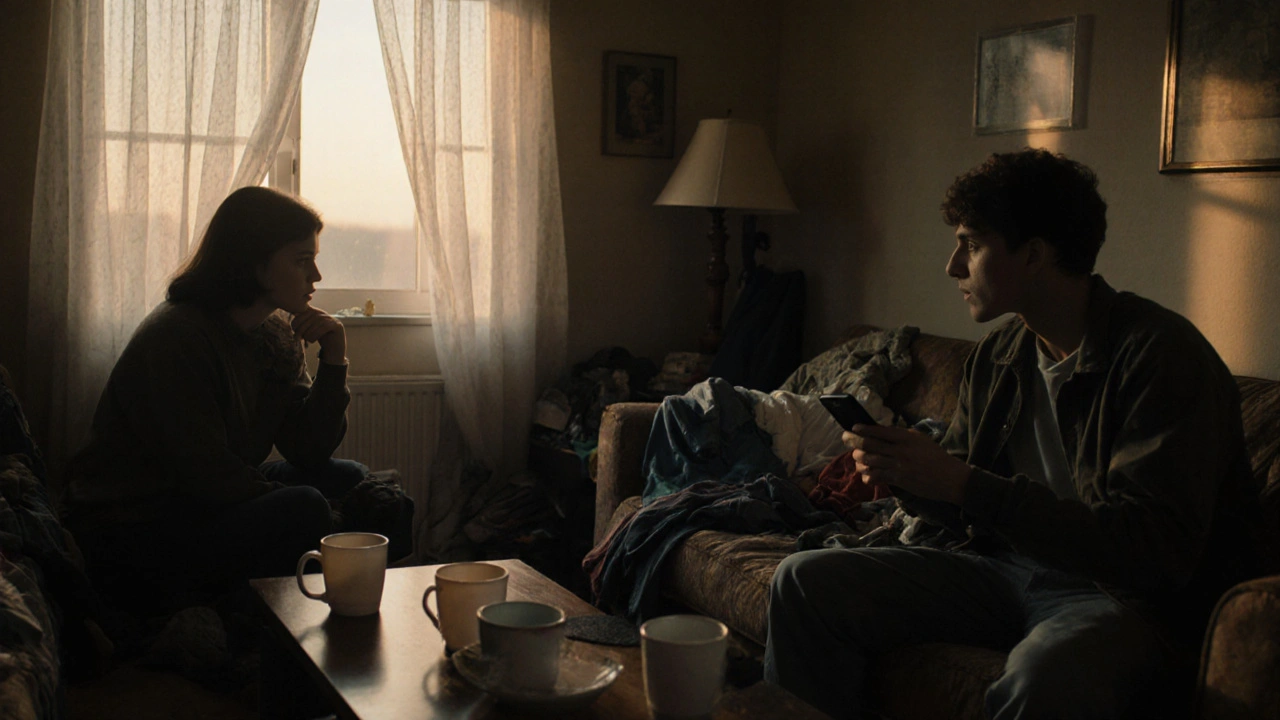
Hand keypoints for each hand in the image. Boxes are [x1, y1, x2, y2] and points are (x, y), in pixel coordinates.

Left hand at [291, 306, 346, 363]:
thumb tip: (292, 322)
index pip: (303, 311)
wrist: (333, 350)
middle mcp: (323, 313)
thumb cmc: (319, 339)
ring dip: (308, 332)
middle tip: (297, 338)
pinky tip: (312, 341)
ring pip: (317, 321)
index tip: (294, 331)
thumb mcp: (308, 330)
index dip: (296, 321)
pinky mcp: (337, 326)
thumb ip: (301, 324)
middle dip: (301, 328)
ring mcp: (332, 319)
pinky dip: (316, 334)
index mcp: (315, 312)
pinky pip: (325, 327)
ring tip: (306, 340)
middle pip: (310, 315)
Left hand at [842, 424, 970, 504]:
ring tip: (857, 460)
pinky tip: (866, 475)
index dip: (863, 429)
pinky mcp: (898, 480)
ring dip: (858, 460)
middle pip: (869, 444)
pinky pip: (876, 476)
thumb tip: (879, 432)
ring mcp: (898, 466)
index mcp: (906, 437)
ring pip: (868, 461)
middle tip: (846, 439)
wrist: (950, 477)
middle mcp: (900, 450)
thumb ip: (901, 436)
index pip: (879, 430)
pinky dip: (867, 476)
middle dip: (853, 441)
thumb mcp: (920, 440)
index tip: (853, 427)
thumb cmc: (935, 457)